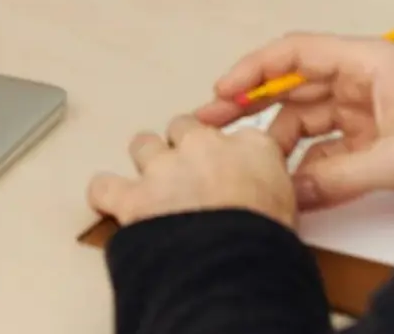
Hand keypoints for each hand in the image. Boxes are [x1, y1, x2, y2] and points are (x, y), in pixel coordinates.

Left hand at [87, 115, 296, 228]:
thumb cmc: (270, 244)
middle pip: (184, 127)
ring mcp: (164, 167)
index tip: (228, 168)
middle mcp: (203, 146)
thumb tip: (260, 198)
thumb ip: (269, 188)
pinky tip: (112, 205)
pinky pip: (104, 186)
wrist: (236, 266)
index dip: (228, 153)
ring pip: (143, 145)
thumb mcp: (289, 209)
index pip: (236, 134)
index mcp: (251, 147)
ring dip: (146, 165)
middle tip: (191, 179)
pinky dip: (106, 195)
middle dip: (184, 149)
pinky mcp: (132, 196)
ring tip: (154, 189)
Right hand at [195, 33, 393, 211]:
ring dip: (275, 142)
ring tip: (247, 160)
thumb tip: (295, 189)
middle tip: (212, 119)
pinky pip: (323, 153)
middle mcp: (359, 84)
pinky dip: (304, 169)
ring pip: (302, 123)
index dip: (255, 69)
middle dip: (250, 103)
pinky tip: (287, 185)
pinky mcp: (369, 144)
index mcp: (367, 64)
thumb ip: (343, 174)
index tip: (225, 89)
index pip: (296, 53)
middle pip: (290, 88)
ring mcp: (362, 114)